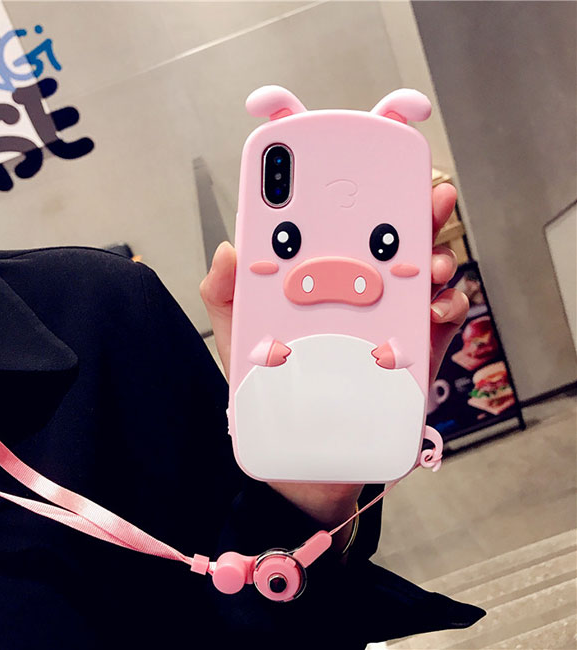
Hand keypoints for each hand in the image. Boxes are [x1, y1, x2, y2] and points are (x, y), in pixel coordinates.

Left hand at [200, 183, 468, 549]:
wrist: (302, 462)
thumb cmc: (269, 393)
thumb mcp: (240, 339)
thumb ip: (225, 295)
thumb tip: (228, 249)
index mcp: (316, 282)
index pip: (336, 228)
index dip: (352, 194)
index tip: (362, 168)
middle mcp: (356, 294)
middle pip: (389, 242)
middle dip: (411, 212)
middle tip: (422, 192)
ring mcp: (387, 322)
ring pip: (421, 276)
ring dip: (437, 256)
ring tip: (433, 259)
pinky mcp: (411, 356)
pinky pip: (440, 324)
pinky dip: (448, 307)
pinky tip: (437, 305)